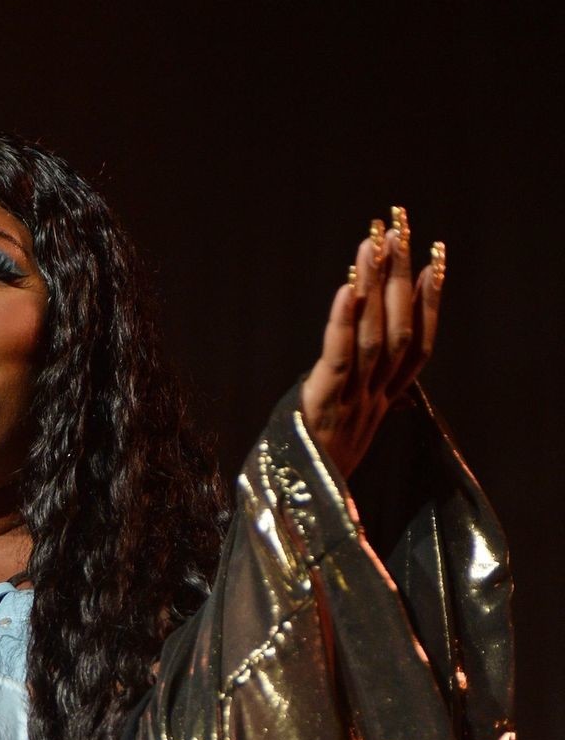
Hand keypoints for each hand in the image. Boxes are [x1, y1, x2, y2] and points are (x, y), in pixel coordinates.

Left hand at [300, 207, 444, 478]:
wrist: (301, 515)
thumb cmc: (317, 471)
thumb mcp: (346, 432)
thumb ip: (361, 398)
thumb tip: (363, 366)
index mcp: (384, 405)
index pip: (418, 348)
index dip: (432, 303)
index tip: (437, 260)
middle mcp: (374, 400)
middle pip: (399, 329)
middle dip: (401, 275)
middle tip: (401, 224)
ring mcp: (352, 402)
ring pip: (374, 336)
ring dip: (375, 286)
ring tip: (375, 240)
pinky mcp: (324, 405)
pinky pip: (339, 358)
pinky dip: (343, 321)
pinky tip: (346, 286)